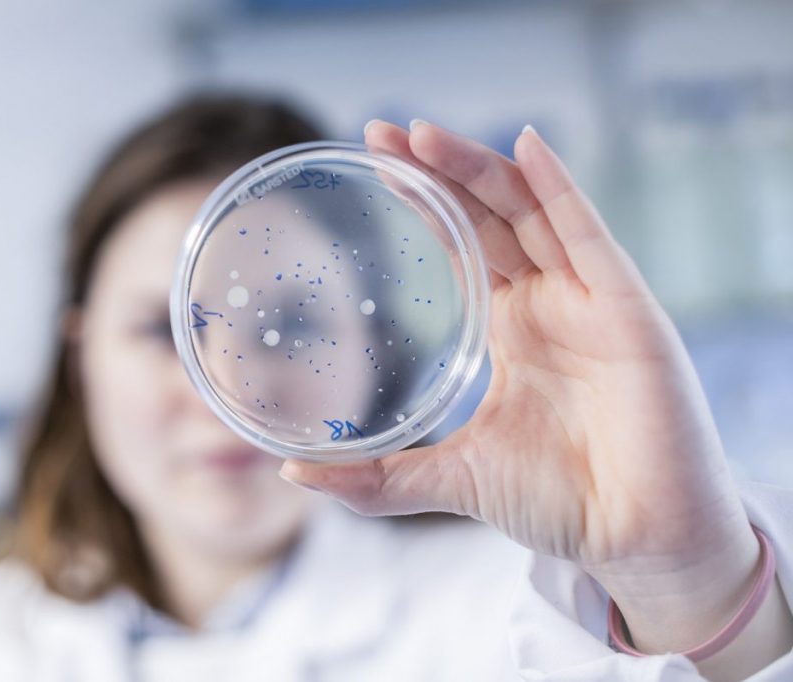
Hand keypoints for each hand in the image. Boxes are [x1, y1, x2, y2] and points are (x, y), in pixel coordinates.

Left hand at [280, 120, 770, 659]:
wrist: (639, 541)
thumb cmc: (562, 504)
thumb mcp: (452, 478)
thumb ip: (377, 477)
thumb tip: (295, 473)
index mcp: (512, 330)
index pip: (462, 248)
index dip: (421, 207)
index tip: (374, 169)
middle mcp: (548, 304)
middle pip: (488, 217)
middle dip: (437, 172)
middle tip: (380, 135)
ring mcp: (588, 301)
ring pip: (529, 212)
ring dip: (478, 169)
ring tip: (422, 135)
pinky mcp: (626, 308)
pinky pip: (588, 235)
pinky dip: (559, 187)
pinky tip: (525, 146)